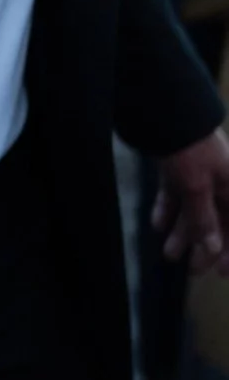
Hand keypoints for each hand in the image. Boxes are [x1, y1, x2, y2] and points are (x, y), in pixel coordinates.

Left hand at [154, 128, 228, 275]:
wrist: (166, 107)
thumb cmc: (189, 147)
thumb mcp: (197, 186)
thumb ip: (203, 218)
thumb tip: (210, 249)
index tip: (221, 272)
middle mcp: (223, 182)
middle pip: (217, 220)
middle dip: (204, 245)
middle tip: (191, 269)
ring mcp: (200, 173)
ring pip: (195, 209)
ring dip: (183, 231)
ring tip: (168, 253)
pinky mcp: (179, 165)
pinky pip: (177, 193)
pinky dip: (169, 209)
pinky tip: (158, 225)